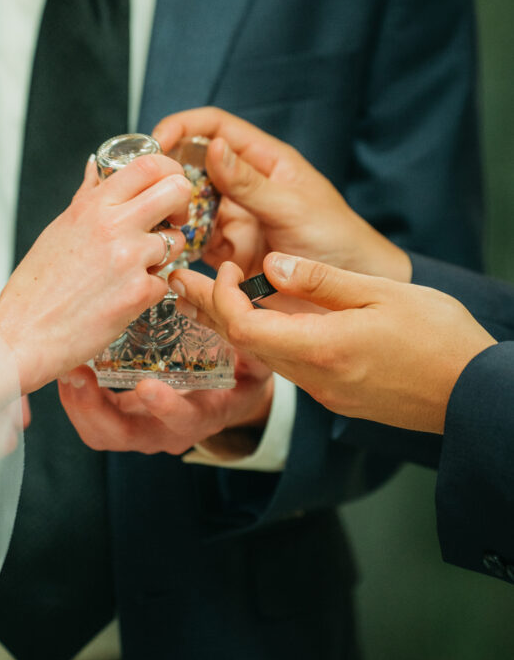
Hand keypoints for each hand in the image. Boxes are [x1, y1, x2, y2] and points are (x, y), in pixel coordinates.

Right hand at [0, 155, 191, 393]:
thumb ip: (87, 197)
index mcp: (92, 206)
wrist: (23, 334)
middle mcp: (114, 225)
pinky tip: (125, 296)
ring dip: (166, 254)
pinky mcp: (139, 294)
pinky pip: (165, 282)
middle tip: (172, 221)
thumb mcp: (59, 229)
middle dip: (182, 205)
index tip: (167, 189)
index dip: (169, 171)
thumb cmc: (35, 288)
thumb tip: (96, 169)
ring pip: (178, 240)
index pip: (149, 164)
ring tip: (138, 267)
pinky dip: (151, 290)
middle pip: (176, 190)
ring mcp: (129, 259)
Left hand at [58, 353, 273, 454]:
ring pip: (102, 434)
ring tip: (66, 372)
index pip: (184, 420)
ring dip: (78, 406)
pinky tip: (68, 370)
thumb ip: (247, 342)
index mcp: (204, 416)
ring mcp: (141, 429)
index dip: (166, 407)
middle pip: (125, 436)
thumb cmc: (241, 374)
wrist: (229, 396)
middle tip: (78, 376)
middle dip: (96, 410)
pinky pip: (93, 421)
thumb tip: (234, 311)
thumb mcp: (252, 360)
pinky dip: (77, 399)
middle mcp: (168, 431)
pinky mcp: (122, 419)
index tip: (147, 386)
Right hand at [153, 107, 410, 280]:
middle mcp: (244, 186)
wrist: (349, 298)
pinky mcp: (228, 252)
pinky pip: (195, 244)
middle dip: (169, 175)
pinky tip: (170, 253)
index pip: (215, 128)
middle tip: (150, 193)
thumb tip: (212, 147)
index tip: (156, 143)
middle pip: (193, 166)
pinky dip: (179, 247)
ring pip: (189, 206)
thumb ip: (249, 182)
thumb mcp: (293, 208)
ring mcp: (235, 219)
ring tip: (161, 227)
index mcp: (264, 161)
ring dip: (173, 214)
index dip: (183, 128)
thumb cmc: (336, 241)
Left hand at [171, 253, 495, 434]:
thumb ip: (320, 280)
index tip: (226, 268)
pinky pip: (289, 364)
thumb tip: (270, 265)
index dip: (222, 297)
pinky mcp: (338, 394)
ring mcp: (325, 391)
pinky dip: (267, 338)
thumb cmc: (437, 337)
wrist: (474, 391)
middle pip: (244, 345)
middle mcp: (315, 378)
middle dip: (212, 308)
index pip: (244, 328)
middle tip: (185, 279)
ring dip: (238, 324)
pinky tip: (266, 317)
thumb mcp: (380, 293)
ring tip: (216, 292)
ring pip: (265, 356)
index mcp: (322, 348)